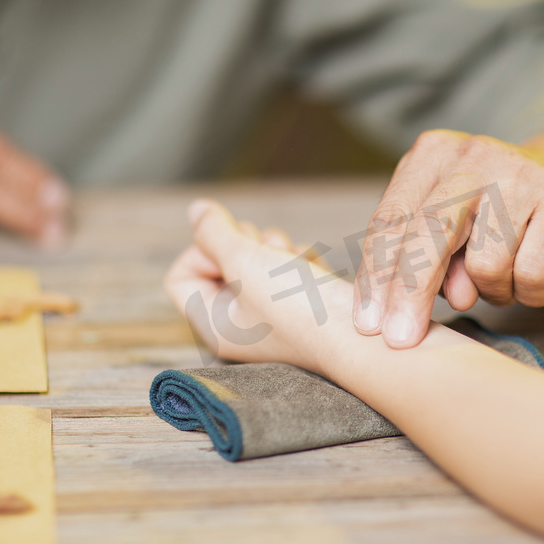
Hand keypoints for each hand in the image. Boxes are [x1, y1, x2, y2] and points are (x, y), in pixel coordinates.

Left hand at [165, 199, 355, 373]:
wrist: (362, 333)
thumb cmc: (301, 308)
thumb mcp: (245, 261)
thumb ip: (214, 232)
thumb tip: (196, 210)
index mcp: (215, 327)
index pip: (181, 277)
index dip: (201, 252)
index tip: (230, 252)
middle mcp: (238, 326)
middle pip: (217, 262)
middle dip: (243, 244)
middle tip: (265, 253)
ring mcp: (268, 317)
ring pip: (252, 259)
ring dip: (272, 248)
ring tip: (291, 261)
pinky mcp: (297, 306)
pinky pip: (282, 267)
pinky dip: (295, 258)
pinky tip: (310, 267)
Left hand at [352, 129, 543, 347]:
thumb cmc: (495, 210)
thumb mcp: (447, 218)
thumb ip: (421, 256)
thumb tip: (413, 308)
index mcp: (432, 154)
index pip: (392, 221)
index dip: (376, 277)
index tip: (368, 325)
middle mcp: (474, 155)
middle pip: (429, 235)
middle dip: (410, 295)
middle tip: (400, 339)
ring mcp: (523, 175)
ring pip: (486, 265)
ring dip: (489, 291)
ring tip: (500, 277)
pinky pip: (532, 275)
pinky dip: (527, 293)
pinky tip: (529, 275)